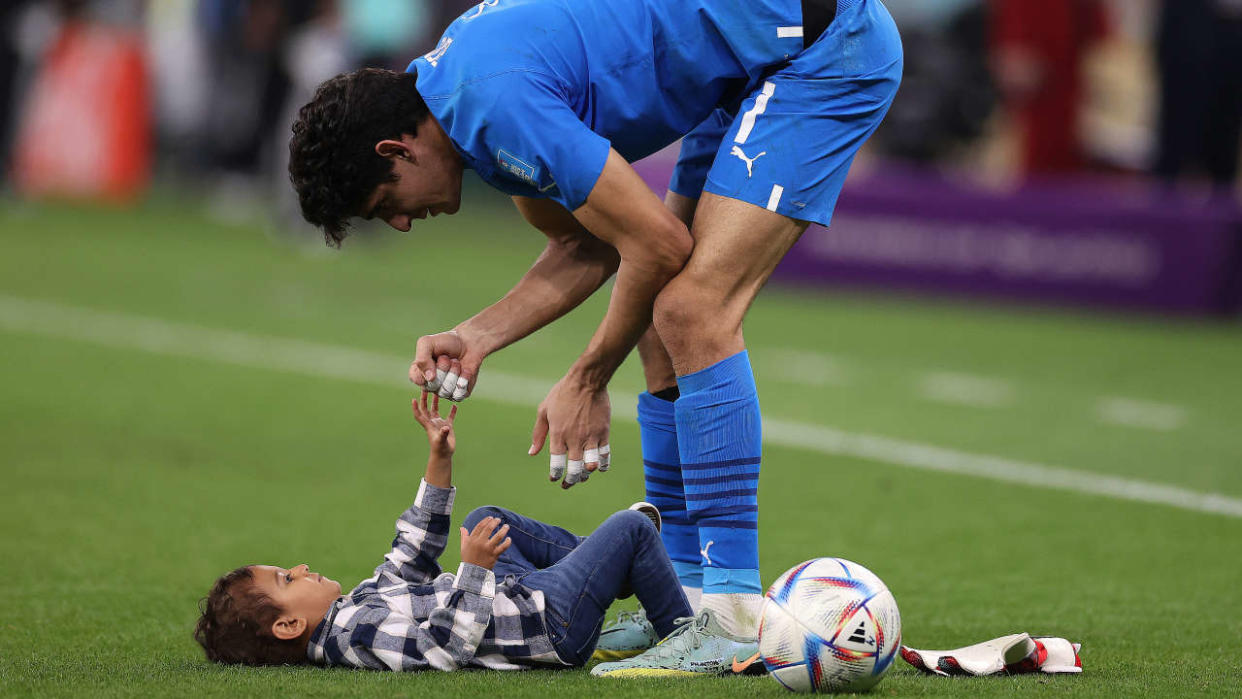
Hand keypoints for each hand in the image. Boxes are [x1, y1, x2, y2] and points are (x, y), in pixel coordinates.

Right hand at [409, 331, 483, 401]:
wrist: (469, 343)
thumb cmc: (446, 342)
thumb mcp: (428, 343)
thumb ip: (422, 359)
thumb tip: (430, 379)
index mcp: (419, 372)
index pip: (416, 379)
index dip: (426, 369)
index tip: (433, 357)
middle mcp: (430, 384)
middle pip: (433, 385)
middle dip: (443, 367)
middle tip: (446, 357)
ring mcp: (444, 390)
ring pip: (446, 390)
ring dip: (454, 372)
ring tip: (456, 362)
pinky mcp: (458, 394)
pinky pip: (459, 394)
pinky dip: (464, 379)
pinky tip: (465, 370)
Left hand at [411, 390, 457, 457]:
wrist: (444, 455)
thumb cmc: (440, 449)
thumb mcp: (441, 441)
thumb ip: (443, 434)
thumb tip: (446, 428)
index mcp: (428, 425)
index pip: (419, 415)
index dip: (415, 408)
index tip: (413, 400)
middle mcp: (432, 422)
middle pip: (426, 409)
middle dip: (424, 399)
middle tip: (426, 389)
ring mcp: (439, 424)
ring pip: (435, 410)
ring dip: (435, 402)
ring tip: (437, 392)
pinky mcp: (447, 426)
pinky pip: (449, 417)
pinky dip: (452, 411)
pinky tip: (455, 405)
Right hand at [459, 516, 510, 568]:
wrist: (472, 572)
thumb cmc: (468, 558)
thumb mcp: (463, 546)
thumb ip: (464, 536)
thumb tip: (462, 528)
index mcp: (472, 540)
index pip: (480, 526)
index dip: (486, 520)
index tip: (491, 517)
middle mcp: (480, 543)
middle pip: (489, 529)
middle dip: (495, 522)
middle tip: (499, 520)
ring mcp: (488, 549)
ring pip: (498, 536)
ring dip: (503, 530)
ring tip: (506, 526)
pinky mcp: (494, 555)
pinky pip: (503, 547)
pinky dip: (507, 542)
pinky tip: (509, 539)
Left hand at [530, 374, 610, 488]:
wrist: (586, 381)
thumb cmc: (562, 393)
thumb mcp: (544, 411)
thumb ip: (539, 434)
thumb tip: (532, 453)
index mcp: (558, 434)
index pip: (556, 464)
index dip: (555, 475)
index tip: (555, 478)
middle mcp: (574, 439)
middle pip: (574, 470)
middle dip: (571, 481)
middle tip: (568, 484)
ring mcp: (590, 437)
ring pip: (590, 466)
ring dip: (586, 475)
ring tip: (583, 475)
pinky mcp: (603, 433)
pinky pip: (605, 455)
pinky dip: (602, 465)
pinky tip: (599, 467)